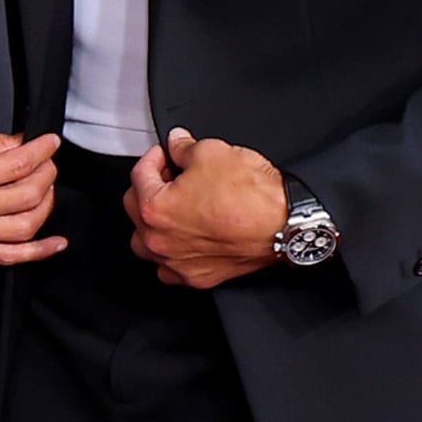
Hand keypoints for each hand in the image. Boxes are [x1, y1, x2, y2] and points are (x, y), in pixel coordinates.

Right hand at [0, 122, 63, 264]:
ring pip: (24, 227)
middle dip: (46, 176)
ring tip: (43, 189)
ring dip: (44, 206)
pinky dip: (36, 252)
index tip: (48, 144)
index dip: (41, 152)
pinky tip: (54, 244)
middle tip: (46, 163)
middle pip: (27, 197)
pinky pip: (8, 256)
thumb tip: (25, 147)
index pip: (18, 166)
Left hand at [126, 129, 286, 289]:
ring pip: (147, 243)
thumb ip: (184, 147)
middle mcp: (160, 241)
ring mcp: (178, 263)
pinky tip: (183, 239)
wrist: (285, 224)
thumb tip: (177, 144)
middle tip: (170, 175)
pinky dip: (171, 253)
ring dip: (153, 224)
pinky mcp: (198, 277)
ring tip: (172, 208)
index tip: (165, 154)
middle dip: (150, 187)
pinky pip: (170, 268)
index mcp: (155, 209)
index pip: (140, 176)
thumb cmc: (252, 196)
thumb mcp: (212, 151)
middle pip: (137, 209)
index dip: (153, 158)